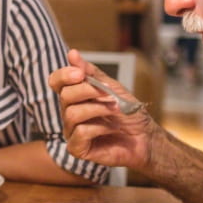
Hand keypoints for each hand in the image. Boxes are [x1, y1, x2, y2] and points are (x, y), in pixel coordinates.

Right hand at [50, 49, 161, 169]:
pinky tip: (110, 130)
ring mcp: (72, 131)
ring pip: (72, 114)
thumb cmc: (129, 113)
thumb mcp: (112, 87)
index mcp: (74, 96)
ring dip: (98, 109)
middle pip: (65, 96)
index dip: (64, 75)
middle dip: (89, 91)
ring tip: (116, 110)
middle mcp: (69, 112)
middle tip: (110, 94)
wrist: (146, 137)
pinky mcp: (77, 148)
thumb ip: (90, 72)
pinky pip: (80, 133)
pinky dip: (99, 128)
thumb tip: (72, 53)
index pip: (56, 82)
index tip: (80, 73)